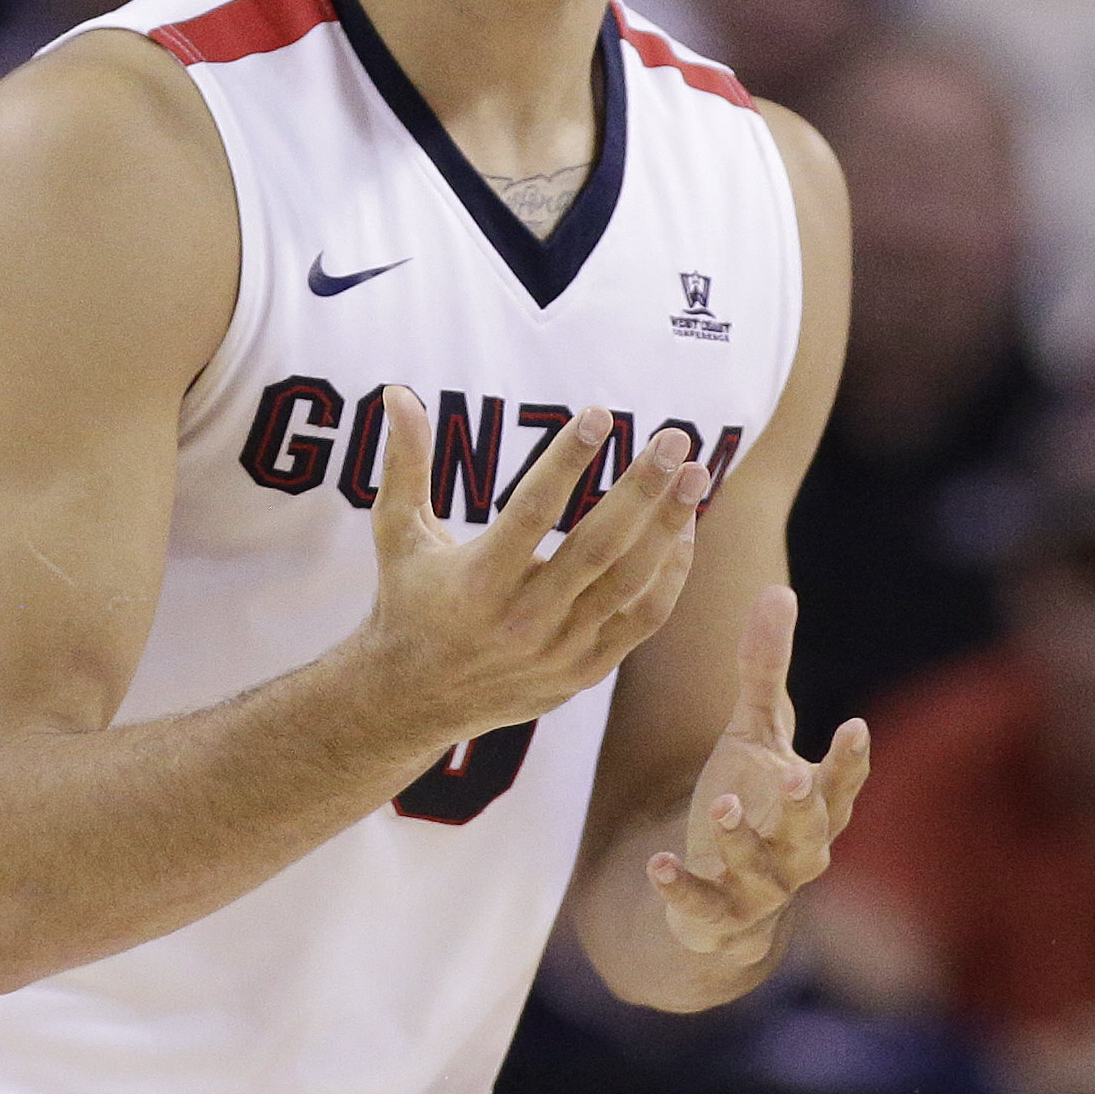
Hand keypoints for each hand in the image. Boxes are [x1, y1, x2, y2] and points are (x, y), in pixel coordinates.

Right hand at [358, 395, 705, 745]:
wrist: (414, 702)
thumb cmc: (407, 602)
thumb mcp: (398, 534)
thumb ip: (405, 463)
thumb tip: (398, 391)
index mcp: (477, 582)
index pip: (531, 511)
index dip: (566, 460)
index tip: (599, 413)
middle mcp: (522, 620)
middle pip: (596, 547)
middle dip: (642, 489)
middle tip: (676, 439)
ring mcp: (559, 650)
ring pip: (630, 583)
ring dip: (669, 526)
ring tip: (696, 474)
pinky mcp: (584, 670)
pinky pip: (642, 619)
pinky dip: (669, 575)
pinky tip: (682, 529)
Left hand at [641, 585, 869, 977]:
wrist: (724, 897)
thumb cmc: (751, 799)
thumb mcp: (753, 734)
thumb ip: (766, 669)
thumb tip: (778, 590)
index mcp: (815, 804)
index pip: (842, 782)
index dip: (850, 759)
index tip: (855, 725)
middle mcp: (799, 851)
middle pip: (813, 833)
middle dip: (805, 808)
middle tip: (795, 779)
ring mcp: (762, 888)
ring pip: (760, 870)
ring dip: (741, 841)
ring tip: (719, 807)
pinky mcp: (719, 915)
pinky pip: (704, 905)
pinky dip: (682, 888)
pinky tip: (658, 864)